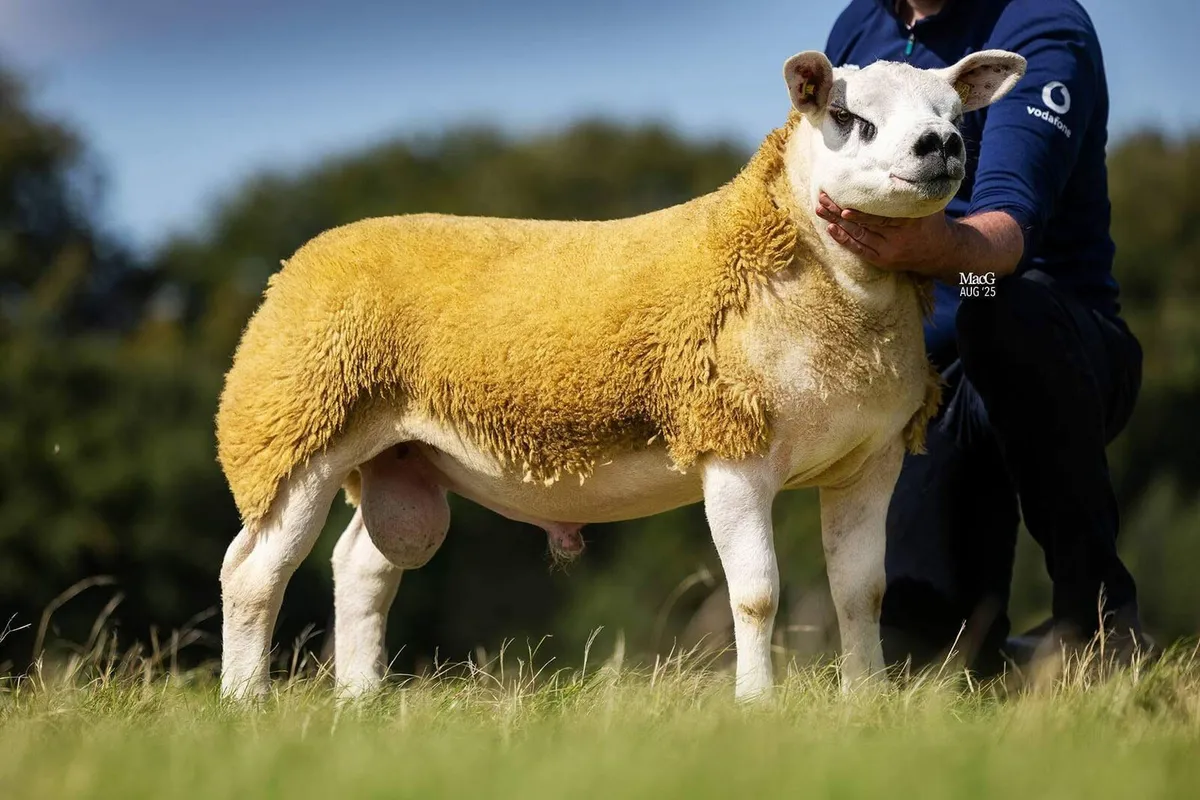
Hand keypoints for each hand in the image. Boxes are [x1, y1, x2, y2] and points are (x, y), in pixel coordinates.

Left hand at [815, 192, 952, 275]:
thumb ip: (917, 188)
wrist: (940, 251)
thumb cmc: (932, 220)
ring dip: (836, 223)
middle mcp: (896, 240)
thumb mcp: (930, 203)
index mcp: (909, 224)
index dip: (861, 216)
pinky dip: (844, 239)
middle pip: (863, 226)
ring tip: (820, 209)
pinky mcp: (881, 260)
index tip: (844, 209)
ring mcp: (887, 252)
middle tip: (822, 199)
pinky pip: (859, 250)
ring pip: (858, 237)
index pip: (880, 220)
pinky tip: (830, 228)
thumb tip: (911, 163)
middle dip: (840, 212)